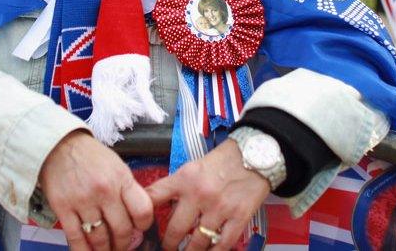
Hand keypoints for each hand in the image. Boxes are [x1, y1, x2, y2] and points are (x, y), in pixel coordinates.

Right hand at [38, 131, 153, 249]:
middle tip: (122, 246)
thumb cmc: (90, 156)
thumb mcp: (116, 166)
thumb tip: (136, 219)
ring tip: (107, 250)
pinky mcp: (63, 208)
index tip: (140, 229)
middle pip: (122, 229)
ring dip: (105, 249)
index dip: (144, 225)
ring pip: (100, 238)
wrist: (58, 144)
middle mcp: (104, 190)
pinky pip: (76, 238)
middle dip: (124, 244)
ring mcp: (83, 200)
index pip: (143, 210)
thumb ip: (127, 190)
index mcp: (121, 178)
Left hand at [147, 140, 269, 249]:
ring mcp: (219, 208)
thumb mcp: (193, 167)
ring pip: (197, 242)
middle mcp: (199, 194)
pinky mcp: (238, 217)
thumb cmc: (223, 161)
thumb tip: (159, 208)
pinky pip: (222, 244)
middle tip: (166, 248)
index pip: (153, 197)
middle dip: (168, 244)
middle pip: (174, 230)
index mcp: (184, 178)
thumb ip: (177, 186)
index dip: (141, 216)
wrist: (255, 154)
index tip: (139, 228)